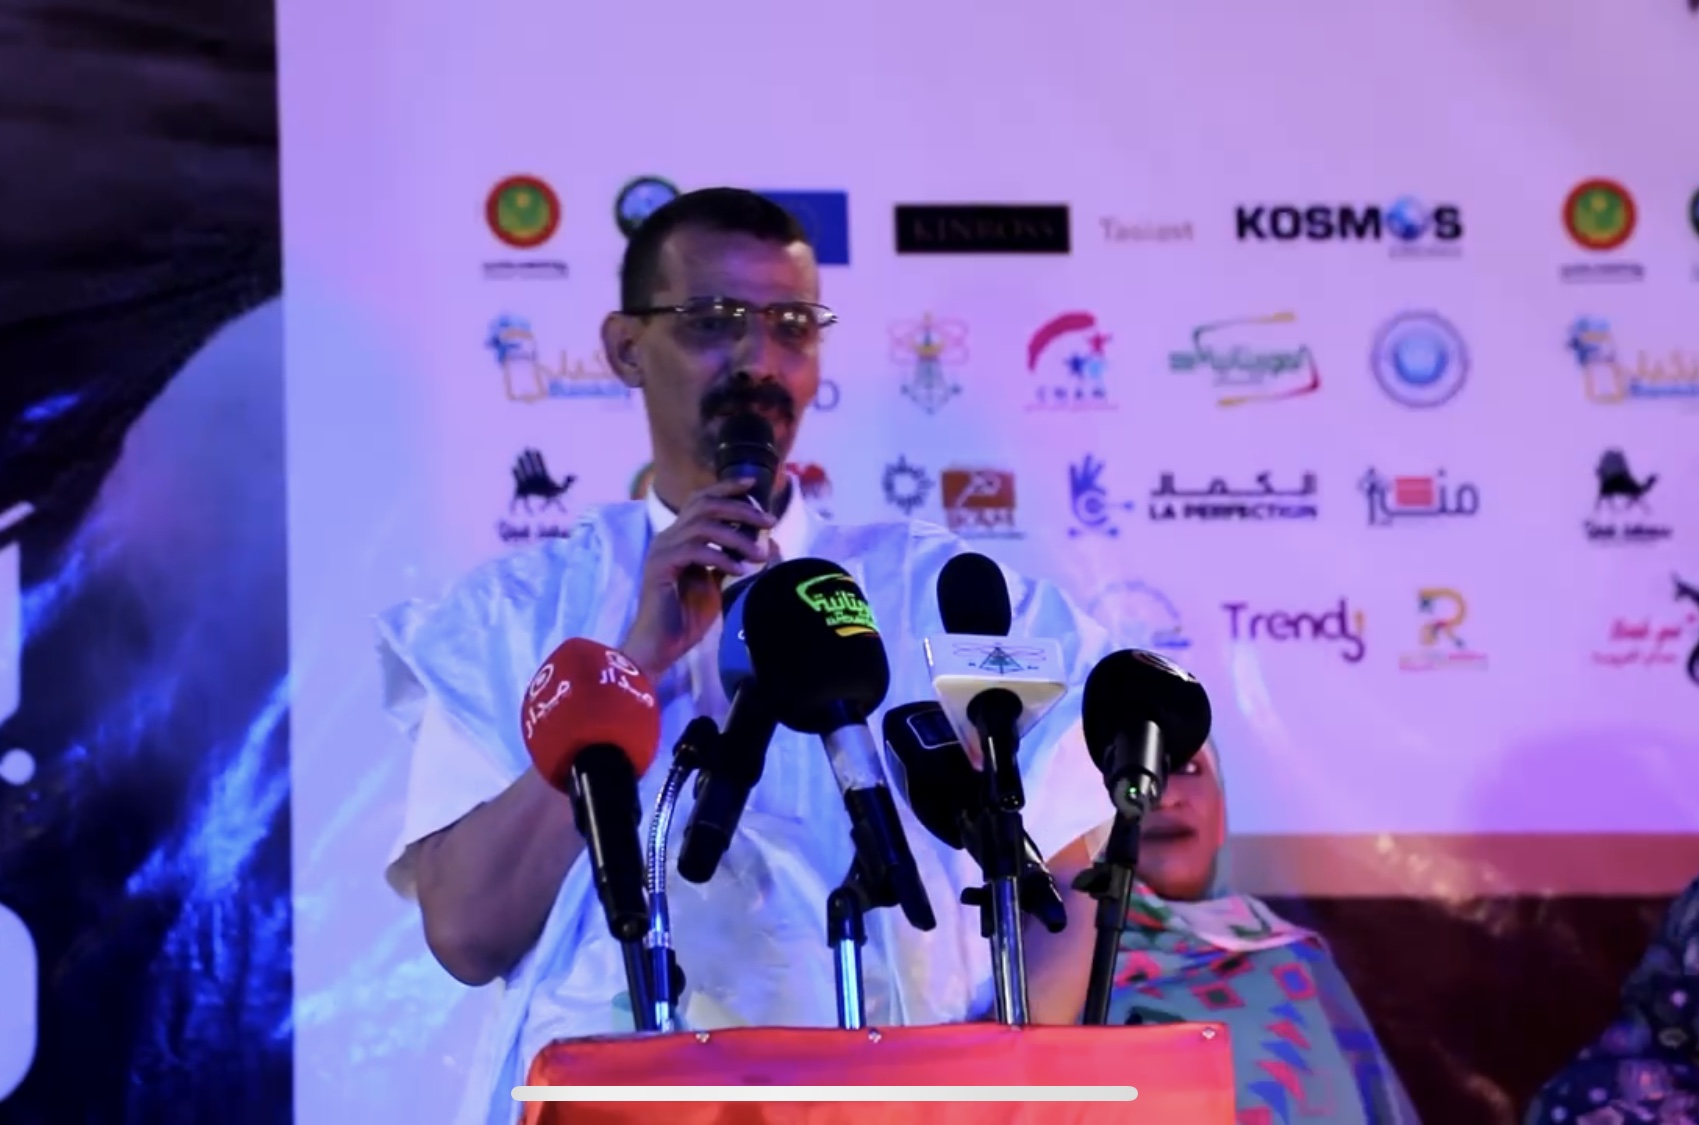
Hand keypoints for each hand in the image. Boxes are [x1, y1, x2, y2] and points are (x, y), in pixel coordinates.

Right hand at [621, 478, 775, 679]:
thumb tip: (765, 545)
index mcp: (679, 537)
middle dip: (741, 509)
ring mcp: (662, 550)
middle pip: (705, 505)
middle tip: (769, 521)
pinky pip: (695, 551)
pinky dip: (721, 558)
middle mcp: (668, 537)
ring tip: (759, 555)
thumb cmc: (686, 617)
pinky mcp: (660, 567)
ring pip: (702, 526)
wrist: (661, 645)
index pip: (702, 500)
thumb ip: (732, 560)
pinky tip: (739, 571)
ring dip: (737, 537)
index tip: (753, 485)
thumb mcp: (717, 583)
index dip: (726, 487)